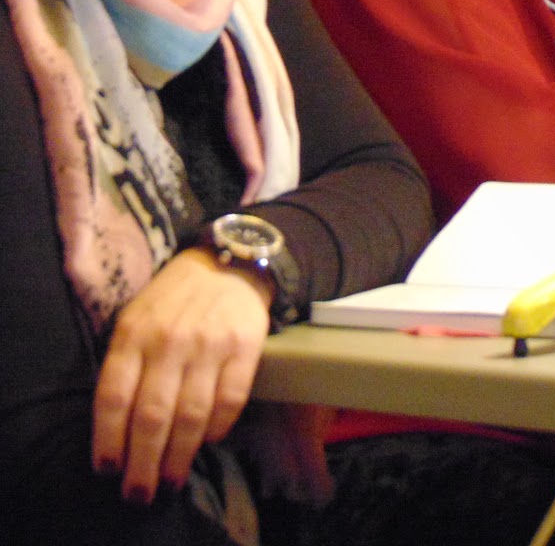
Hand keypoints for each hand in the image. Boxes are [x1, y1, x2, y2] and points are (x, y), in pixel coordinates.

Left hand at [92, 247, 272, 503]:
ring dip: (180, 454)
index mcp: (134, 333)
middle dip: (143, 462)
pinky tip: (208, 440)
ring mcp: (210, 344)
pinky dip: (218, 426)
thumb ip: (125, 364)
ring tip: (172, 479)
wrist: (230, 262)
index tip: (107, 470)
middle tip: (140, 492)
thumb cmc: (173, 299)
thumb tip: (116, 426)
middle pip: (151, 415)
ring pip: (191, 413)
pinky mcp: (246, 346)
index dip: (108, 439)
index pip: (114, 396)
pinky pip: (231, 398)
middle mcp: (170, 340)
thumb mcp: (135, 320)